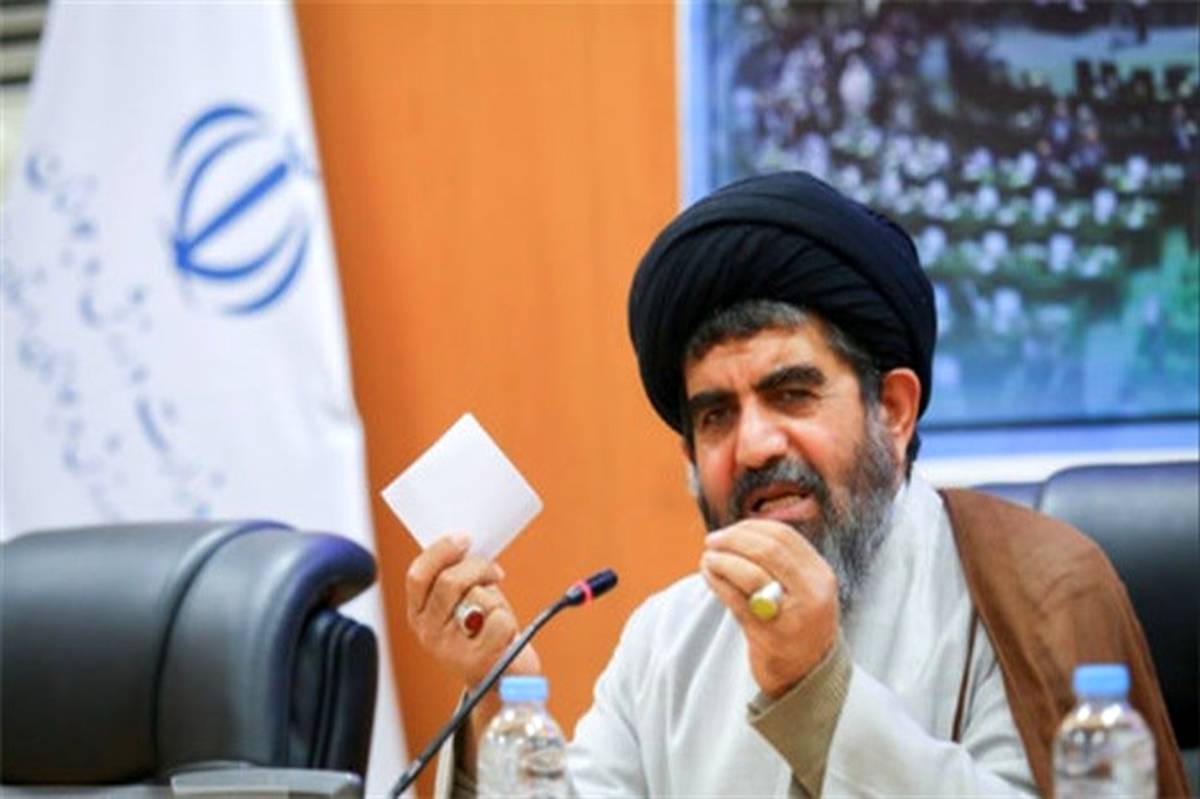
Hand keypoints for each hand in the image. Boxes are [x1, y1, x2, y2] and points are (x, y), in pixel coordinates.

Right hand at [405, 535, 540, 688]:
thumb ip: (458, 580)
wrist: (502, 681)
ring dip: (496, 598)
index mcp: (418, 615)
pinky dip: (509, 620)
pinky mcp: (477, 662)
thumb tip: (469, 546)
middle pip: (449, 581)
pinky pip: (499, 620)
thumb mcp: (463, 604)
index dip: (440, 551)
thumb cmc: (485, 633)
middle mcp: (428, 633)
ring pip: (477, 598)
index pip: (418, 576)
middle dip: (478, 567)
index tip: (464, 539)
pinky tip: (505, 634)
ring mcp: (450, 650)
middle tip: (494, 571)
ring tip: (496, 615)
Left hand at [700, 519, 837, 697]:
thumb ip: (782, 561)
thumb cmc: (797, 623)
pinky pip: (736, 600)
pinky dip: (718, 582)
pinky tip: (708, 575)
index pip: (784, 537)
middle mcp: (812, 594)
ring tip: (708, 558)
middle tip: (712, 541)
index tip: (729, 529)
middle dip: (734, 540)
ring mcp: (793, 616)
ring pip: (751, 574)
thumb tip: (739, 531)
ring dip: (722, 560)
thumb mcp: (804, 588)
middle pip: (768, 551)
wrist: (805, 674)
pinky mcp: (769, 636)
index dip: (751, 528)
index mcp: (821, 575)